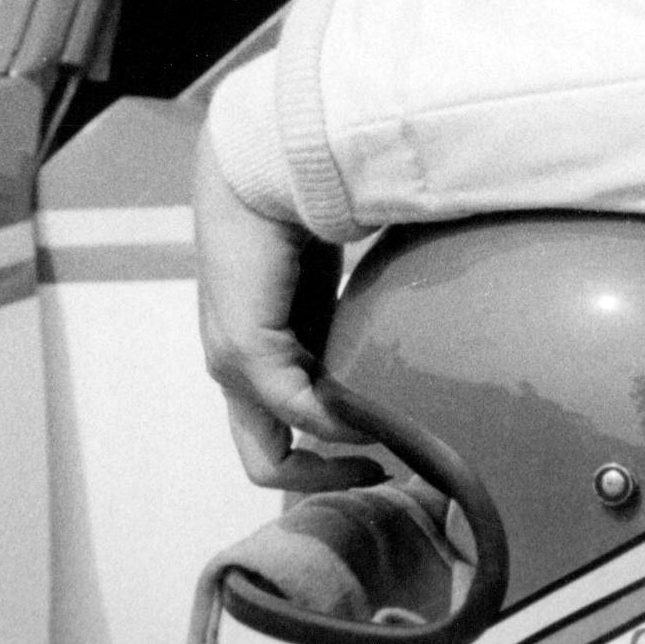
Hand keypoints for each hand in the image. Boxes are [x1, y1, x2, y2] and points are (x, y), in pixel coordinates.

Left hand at [192, 132, 378, 491]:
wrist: (268, 164)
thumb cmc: (303, 212)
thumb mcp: (332, 292)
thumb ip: (351, 336)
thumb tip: (411, 367)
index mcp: (254, 354)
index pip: (274, 434)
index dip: (324, 458)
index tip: (382, 454)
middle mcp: (235, 367)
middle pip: (262, 462)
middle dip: (322, 480)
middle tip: (378, 473)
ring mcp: (233, 363)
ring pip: (269, 454)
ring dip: (330, 460)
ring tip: (383, 451)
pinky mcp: (245, 349)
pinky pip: (294, 410)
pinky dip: (335, 424)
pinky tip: (371, 414)